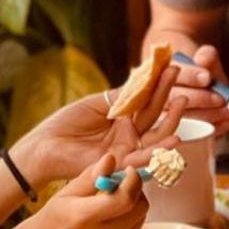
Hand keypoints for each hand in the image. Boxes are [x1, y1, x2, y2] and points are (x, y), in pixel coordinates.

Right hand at [9, 154, 147, 228]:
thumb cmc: (52, 220)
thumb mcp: (67, 192)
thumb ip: (91, 176)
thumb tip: (111, 159)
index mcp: (83, 218)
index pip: (124, 199)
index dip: (133, 181)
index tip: (130, 172)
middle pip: (138, 211)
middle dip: (136, 192)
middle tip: (125, 186)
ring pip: (139, 223)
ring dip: (133, 209)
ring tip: (116, 204)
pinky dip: (129, 225)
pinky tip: (113, 222)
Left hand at [15, 62, 185, 185]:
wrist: (46, 146)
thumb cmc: (67, 123)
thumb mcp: (97, 103)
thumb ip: (123, 96)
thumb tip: (146, 77)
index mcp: (123, 118)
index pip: (146, 99)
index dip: (158, 83)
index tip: (169, 64)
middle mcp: (129, 134)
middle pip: (154, 114)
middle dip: (166, 94)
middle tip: (176, 74)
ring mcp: (127, 149)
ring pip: (156, 136)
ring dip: (171, 120)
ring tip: (183, 101)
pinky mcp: (121, 164)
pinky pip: (143, 158)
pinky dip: (160, 150)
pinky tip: (175, 139)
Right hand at [167, 44, 228, 137]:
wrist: (201, 88)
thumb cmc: (202, 72)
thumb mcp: (206, 59)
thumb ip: (206, 56)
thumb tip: (202, 61)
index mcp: (160, 74)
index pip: (168, 74)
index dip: (189, 76)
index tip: (207, 77)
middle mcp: (155, 97)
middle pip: (171, 100)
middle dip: (200, 99)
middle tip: (221, 98)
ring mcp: (162, 118)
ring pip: (179, 121)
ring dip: (206, 117)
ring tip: (227, 112)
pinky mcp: (176, 136)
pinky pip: (190, 138)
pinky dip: (210, 131)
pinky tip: (225, 124)